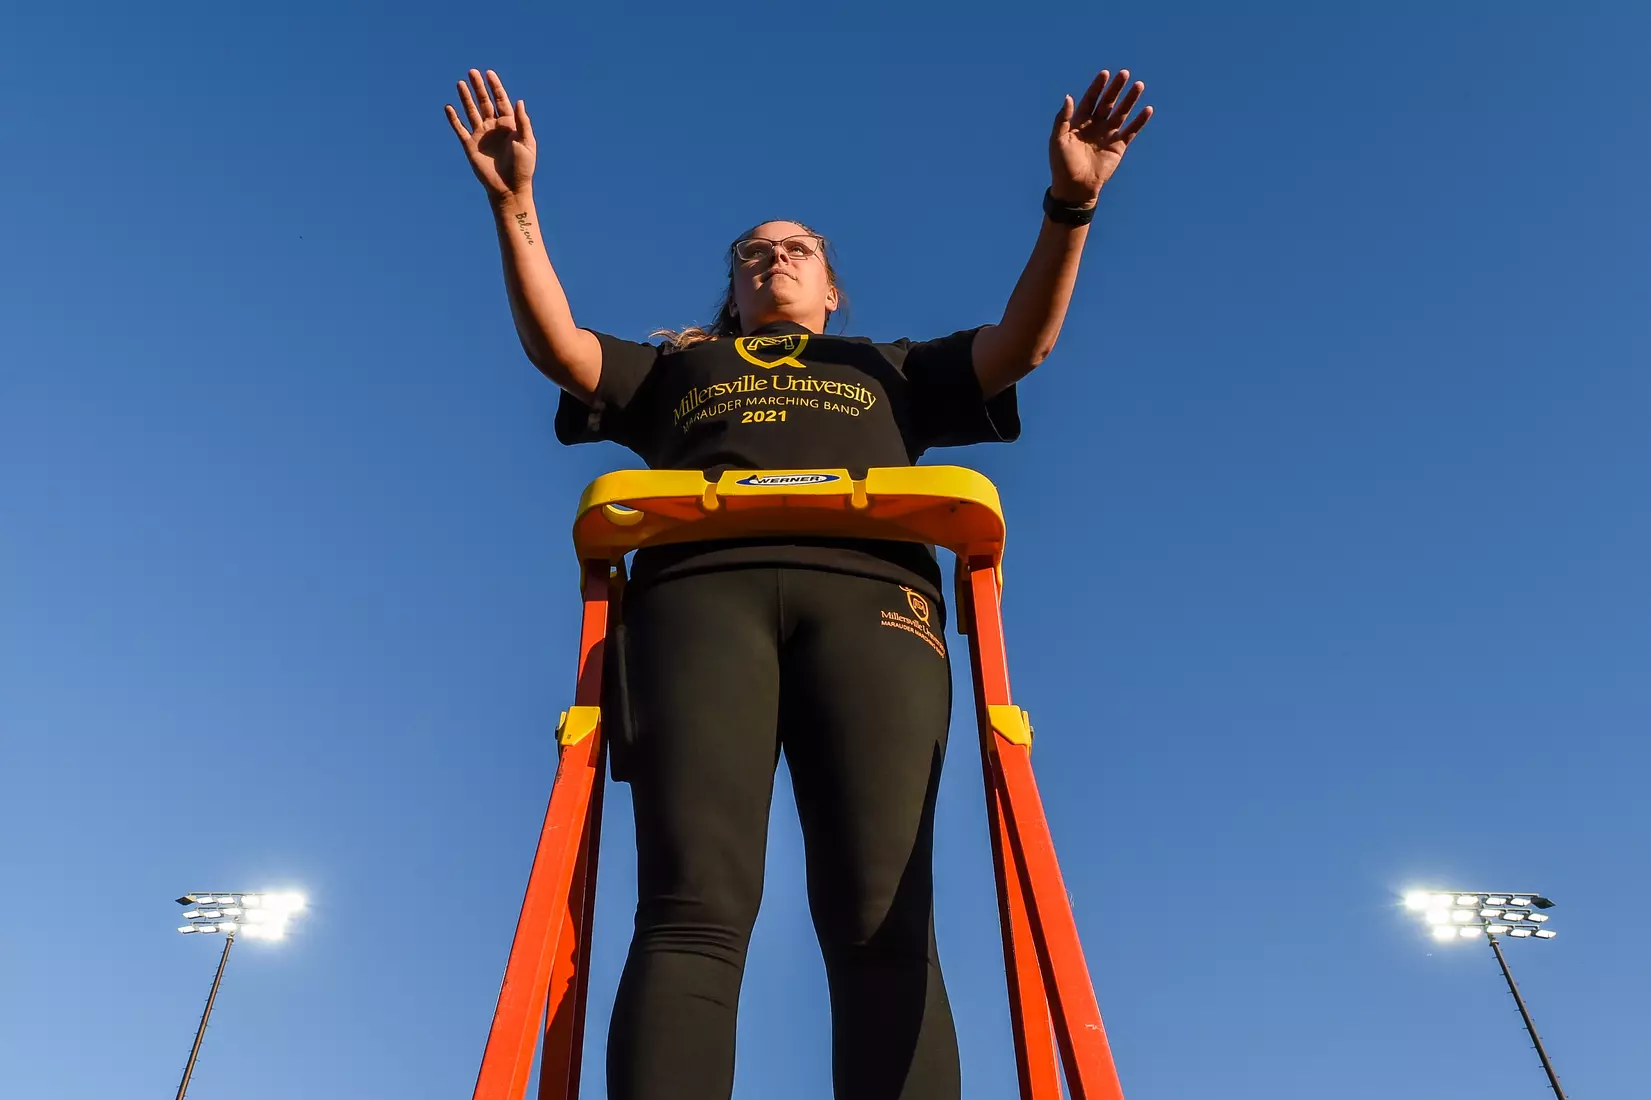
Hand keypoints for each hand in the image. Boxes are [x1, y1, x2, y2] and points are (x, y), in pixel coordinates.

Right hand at [445, 69, 535, 202]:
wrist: (509, 188)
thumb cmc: (522, 167)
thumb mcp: (527, 143)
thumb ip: (522, 122)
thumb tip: (518, 101)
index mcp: (508, 124)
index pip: (500, 100)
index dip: (495, 86)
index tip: (489, 73)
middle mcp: (493, 127)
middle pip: (484, 101)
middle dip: (478, 87)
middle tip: (471, 71)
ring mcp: (481, 135)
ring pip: (471, 111)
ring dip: (465, 98)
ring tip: (460, 83)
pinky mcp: (470, 146)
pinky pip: (460, 129)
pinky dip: (453, 119)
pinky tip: (448, 107)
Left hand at [1048, 69, 1152, 205]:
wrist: (1075, 188)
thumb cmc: (1062, 165)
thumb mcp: (1057, 140)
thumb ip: (1063, 119)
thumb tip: (1068, 97)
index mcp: (1079, 122)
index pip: (1090, 99)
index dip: (1097, 87)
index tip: (1105, 74)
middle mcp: (1095, 125)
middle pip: (1108, 102)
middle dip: (1116, 88)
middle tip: (1124, 73)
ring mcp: (1108, 134)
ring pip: (1121, 112)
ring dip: (1130, 99)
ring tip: (1138, 85)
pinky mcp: (1118, 146)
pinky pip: (1131, 131)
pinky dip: (1139, 121)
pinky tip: (1147, 109)